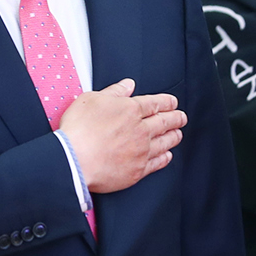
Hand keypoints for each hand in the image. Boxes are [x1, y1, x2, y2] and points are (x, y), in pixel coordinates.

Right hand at [58, 79, 185, 192]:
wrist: (74, 160)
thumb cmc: (79, 129)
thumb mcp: (91, 100)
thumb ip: (113, 92)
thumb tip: (128, 85)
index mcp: (130, 110)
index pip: (155, 103)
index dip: (167, 102)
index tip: (173, 103)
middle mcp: (140, 130)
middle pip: (164, 122)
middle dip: (176, 118)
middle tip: (182, 117)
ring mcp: (141, 151)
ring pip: (165, 142)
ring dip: (174, 136)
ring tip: (178, 134)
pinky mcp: (137, 170)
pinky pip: (157, 162)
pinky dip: (165, 158)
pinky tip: (167, 155)